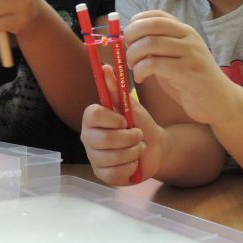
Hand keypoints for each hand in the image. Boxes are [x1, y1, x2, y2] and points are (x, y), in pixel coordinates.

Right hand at [81, 65, 157, 185]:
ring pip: (111, 158)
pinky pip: (114, 174)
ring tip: (138, 147)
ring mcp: (93, 157)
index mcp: (91, 118)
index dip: (112, 119)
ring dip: (133, 152)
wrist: (155, 146)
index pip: (92, 115)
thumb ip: (116, 88)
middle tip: (137, 135)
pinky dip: (130, 167)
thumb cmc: (140, 123)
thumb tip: (105, 67)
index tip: (125, 120)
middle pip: (102, 139)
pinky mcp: (102, 175)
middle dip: (127, 138)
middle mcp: (88, 137)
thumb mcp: (130, 105)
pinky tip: (133, 162)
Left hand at [123, 10, 234, 125]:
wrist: (220, 101)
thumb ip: (158, 46)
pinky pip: (155, 64)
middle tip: (126, 51)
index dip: (137, 22)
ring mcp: (190, 54)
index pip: (157, 15)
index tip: (129, 36)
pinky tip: (141, 78)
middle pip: (152, 25)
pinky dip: (141, 70)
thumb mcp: (175, 57)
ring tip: (133, 67)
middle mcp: (188, 38)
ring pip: (151, 43)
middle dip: (131, 35)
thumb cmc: (191, 79)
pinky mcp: (189, 72)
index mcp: (184, 31)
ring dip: (133, 55)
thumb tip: (130, 37)